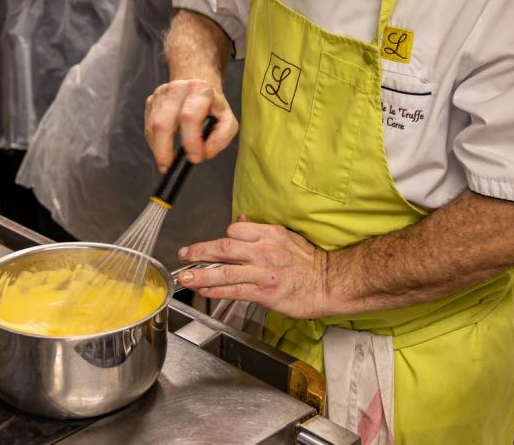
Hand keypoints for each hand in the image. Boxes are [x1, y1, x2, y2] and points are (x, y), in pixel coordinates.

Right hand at [145, 79, 237, 171]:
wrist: (198, 82)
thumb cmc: (212, 105)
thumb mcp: (227, 119)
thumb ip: (222, 138)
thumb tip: (205, 153)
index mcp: (200, 91)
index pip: (189, 117)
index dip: (190, 141)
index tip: (194, 158)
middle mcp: (178, 89)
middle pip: (163, 123)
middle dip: (164, 150)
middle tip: (170, 166)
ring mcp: (161, 94)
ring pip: (152, 127)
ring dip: (159, 148)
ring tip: (169, 158)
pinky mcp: (151, 101)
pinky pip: (148, 127)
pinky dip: (155, 142)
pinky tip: (165, 145)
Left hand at [176, 219, 328, 319]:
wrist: (329, 282)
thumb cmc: (309, 261)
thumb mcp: (286, 237)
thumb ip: (261, 231)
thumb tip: (242, 221)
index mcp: (270, 234)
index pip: (236, 230)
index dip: (220, 237)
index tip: (208, 246)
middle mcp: (265, 251)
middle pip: (224, 248)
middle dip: (200, 251)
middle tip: (184, 254)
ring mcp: (264, 272)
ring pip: (225, 271)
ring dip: (201, 274)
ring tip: (185, 276)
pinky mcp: (265, 293)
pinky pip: (235, 290)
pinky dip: (217, 291)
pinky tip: (205, 291)